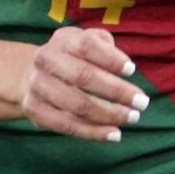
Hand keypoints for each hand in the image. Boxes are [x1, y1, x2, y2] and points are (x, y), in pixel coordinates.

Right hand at [19, 26, 147, 141]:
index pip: (87, 46)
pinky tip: (114, 134)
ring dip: (108, 114)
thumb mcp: (89, 41)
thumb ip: (106, 47)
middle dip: (116, 91)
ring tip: (133, 118)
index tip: (132, 70)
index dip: (111, 58)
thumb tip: (125, 69)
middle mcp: (45, 60)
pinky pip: (66, 125)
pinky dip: (92, 132)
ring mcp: (36, 86)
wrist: (32, 72)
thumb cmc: (75, 55)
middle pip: (82, 76)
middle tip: (142, 102)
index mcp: (63, 39)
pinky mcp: (33, 110)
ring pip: (75, 105)